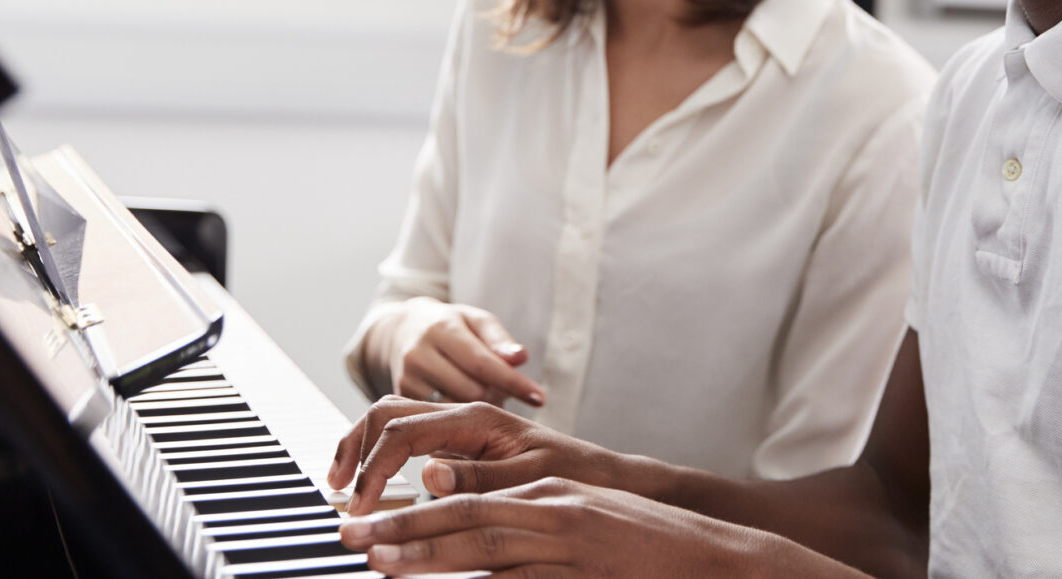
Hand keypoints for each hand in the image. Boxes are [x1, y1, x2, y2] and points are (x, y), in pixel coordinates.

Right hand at [328, 398, 624, 516]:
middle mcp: (463, 413)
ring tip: (343, 484)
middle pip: (386, 411)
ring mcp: (458, 425)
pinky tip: (374, 484)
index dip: (374, 470)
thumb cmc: (571, 475)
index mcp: (476, 417)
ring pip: (392, 419)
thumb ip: (478, 478)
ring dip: (362, 447)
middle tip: (337, 490)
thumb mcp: (529, 481)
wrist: (599, 474)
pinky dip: (381, 455)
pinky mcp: (459, 442)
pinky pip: (409, 437)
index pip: (403, 432)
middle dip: (354, 446)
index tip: (361, 509)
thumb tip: (427, 473)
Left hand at [340, 477, 819, 576]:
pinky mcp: (586, 576)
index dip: (414, 510)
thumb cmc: (640, 543)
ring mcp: (572, 545)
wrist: (709, 555)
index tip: (367, 522)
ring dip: (431, 558)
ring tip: (381, 564)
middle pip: (466, 518)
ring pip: (488, 551)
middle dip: (405, 529)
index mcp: (548, 492)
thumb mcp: (576, 517)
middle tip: (352, 538)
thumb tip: (459, 506)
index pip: (468, 499)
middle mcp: (555, 511)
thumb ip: (523, 517)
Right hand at [376, 297, 544, 407]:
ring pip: (455, 409)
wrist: (400, 330)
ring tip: (481, 391)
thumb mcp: (476, 321)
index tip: (540, 397)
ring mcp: (406, 379)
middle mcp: (420, 354)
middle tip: (504, 389)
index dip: (513, 382)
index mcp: (442, 329)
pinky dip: (457, 416)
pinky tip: (464, 406)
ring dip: (477, 407)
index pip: (483, 363)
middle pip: (471, 390)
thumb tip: (521, 358)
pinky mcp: (400, 400)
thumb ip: (499, 340)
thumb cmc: (450, 325)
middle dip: (496, 394)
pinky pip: (438, 418)